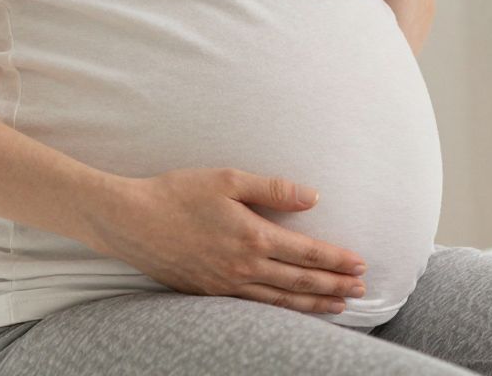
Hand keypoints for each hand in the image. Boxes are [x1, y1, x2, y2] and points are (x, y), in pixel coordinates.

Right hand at [92, 168, 370, 313]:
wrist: (131, 221)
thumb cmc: (178, 193)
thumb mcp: (228, 179)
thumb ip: (274, 189)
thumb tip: (314, 197)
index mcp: (253, 236)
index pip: (306, 253)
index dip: (336, 260)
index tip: (360, 263)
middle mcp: (244, 267)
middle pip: (300, 281)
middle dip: (334, 285)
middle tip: (361, 289)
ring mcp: (226, 285)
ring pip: (280, 301)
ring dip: (313, 304)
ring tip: (339, 306)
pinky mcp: (210, 294)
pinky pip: (255, 307)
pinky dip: (281, 311)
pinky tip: (292, 310)